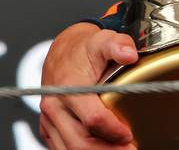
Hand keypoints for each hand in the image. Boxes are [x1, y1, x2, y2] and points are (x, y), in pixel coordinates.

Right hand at [39, 23, 138, 149]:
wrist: (64, 51)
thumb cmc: (83, 49)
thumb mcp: (103, 40)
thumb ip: (118, 44)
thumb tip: (129, 54)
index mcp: (68, 86)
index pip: (92, 118)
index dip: (113, 130)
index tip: (129, 135)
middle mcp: (54, 105)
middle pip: (79, 141)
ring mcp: (49, 118)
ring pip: (69, 148)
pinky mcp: (48, 127)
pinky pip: (62, 147)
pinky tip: (103, 147)